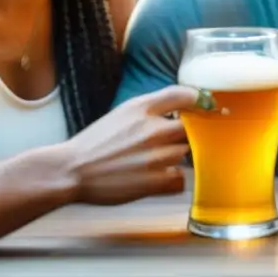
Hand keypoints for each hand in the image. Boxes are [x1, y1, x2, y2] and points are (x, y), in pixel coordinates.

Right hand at [52, 85, 195, 205]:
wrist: (71, 170)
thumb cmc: (96, 143)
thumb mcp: (123, 112)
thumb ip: (153, 107)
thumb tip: (186, 103)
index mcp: (141, 108)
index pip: (185, 95)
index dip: (201, 100)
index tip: (206, 107)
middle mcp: (151, 129)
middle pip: (193, 128)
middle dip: (191, 134)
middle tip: (180, 140)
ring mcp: (155, 157)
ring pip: (187, 154)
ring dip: (178, 158)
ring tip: (158, 161)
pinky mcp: (154, 182)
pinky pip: (180, 179)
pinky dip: (173, 180)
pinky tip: (158, 177)